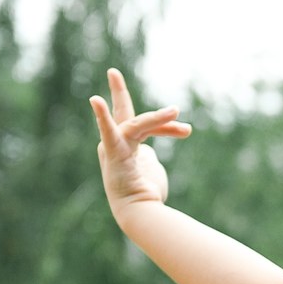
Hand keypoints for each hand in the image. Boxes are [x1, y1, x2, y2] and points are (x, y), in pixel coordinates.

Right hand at [89, 68, 191, 215]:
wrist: (140, 212)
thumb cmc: (146, 196)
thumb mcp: (152, 169)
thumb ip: (148, 156)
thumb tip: (150, 153)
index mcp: (126, 146)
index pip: (145, 127)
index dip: (165, 125)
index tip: (188, 130)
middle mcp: (115, 144)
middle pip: (124, 114)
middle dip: (118, 92)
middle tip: (112, 71)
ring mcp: (112, 148)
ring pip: (136, 124)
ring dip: (158, 119)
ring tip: (176, 112)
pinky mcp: (113, 153)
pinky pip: (109, 132)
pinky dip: (102, 116)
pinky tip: (95, 101)